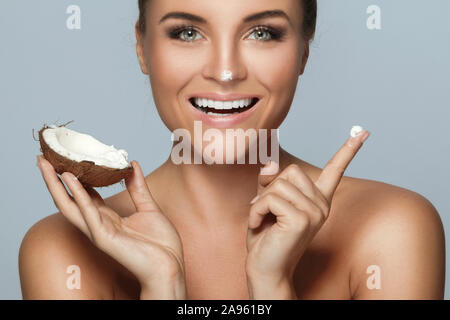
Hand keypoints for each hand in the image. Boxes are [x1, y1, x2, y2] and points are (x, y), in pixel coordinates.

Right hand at [37, 156, 185, 298]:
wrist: (170, 266)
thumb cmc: (161, 245)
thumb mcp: (149, 207)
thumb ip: (138, 187)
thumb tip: (132, 164)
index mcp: (108, 219)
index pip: (84, 195)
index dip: (73, 178)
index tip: (64, 160)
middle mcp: (98, 225)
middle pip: (69, 199)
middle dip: (54, 180)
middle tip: (42, 158)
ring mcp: (98, 232)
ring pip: (69, 206)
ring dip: (56, 185)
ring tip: (45, 164)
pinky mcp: (103, 238)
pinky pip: (88, 213)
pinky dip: (78, 195)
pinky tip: (70, 179)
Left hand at [246, 130, 369, 297]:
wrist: (264, 268)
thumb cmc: (265, 237)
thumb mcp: (265, 203)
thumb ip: (269, 182)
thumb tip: (272, 163)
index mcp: (317, 200)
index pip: (335, 170)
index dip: (348, 150)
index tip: (364, 132)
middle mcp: (321, 205)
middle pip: (289, 172)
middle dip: (269, 189)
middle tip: (264, 212)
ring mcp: (315, 212)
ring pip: (277, 184)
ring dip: (259, 202)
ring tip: (261, 220)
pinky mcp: (302, 219)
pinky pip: (270, 198)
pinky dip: (256, 210)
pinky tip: (258, 225)